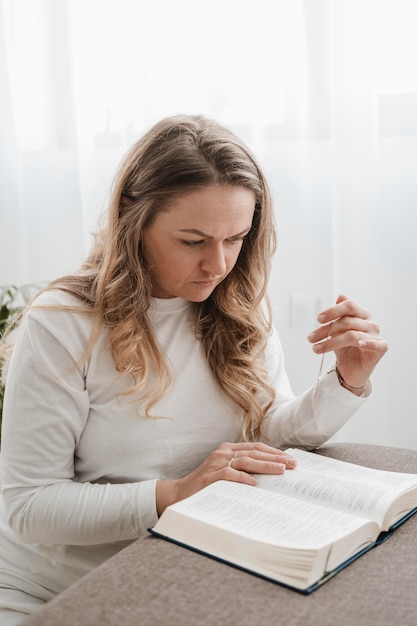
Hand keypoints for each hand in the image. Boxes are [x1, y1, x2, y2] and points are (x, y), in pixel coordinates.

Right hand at [156, 442, 296, 515]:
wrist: (180, 494)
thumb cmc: (207, 485)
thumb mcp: (226, 472)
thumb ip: (243, 469)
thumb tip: (271, 474)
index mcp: (228, 449)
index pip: (255, 447)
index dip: (273, 452)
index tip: (289, 459)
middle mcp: (223, 453)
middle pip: (254, 452)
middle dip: (275, 458)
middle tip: (291, 464)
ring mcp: (216, 463)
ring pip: (246, 460)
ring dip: (265, 465)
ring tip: (280, 470)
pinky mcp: (210, 476)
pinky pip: (230, 474)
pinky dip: (243, 478)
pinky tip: (255, 483)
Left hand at [307, 294, 388, 393]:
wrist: (350, 369)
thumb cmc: (344, 348)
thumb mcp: (336, 331)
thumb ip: (338, 315)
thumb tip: (341, 296)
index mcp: (361, 314)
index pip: (349, 306)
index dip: (333, 310)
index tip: (318, 319)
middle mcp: (370, 323)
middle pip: (346, 322)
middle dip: (325, 330)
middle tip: (310, 338)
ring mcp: (376, 336)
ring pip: (352, 335)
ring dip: (330, 342)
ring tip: (315, 348)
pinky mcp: (380, 349)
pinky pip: (377, 345)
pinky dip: (368, 343)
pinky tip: (359, 344)